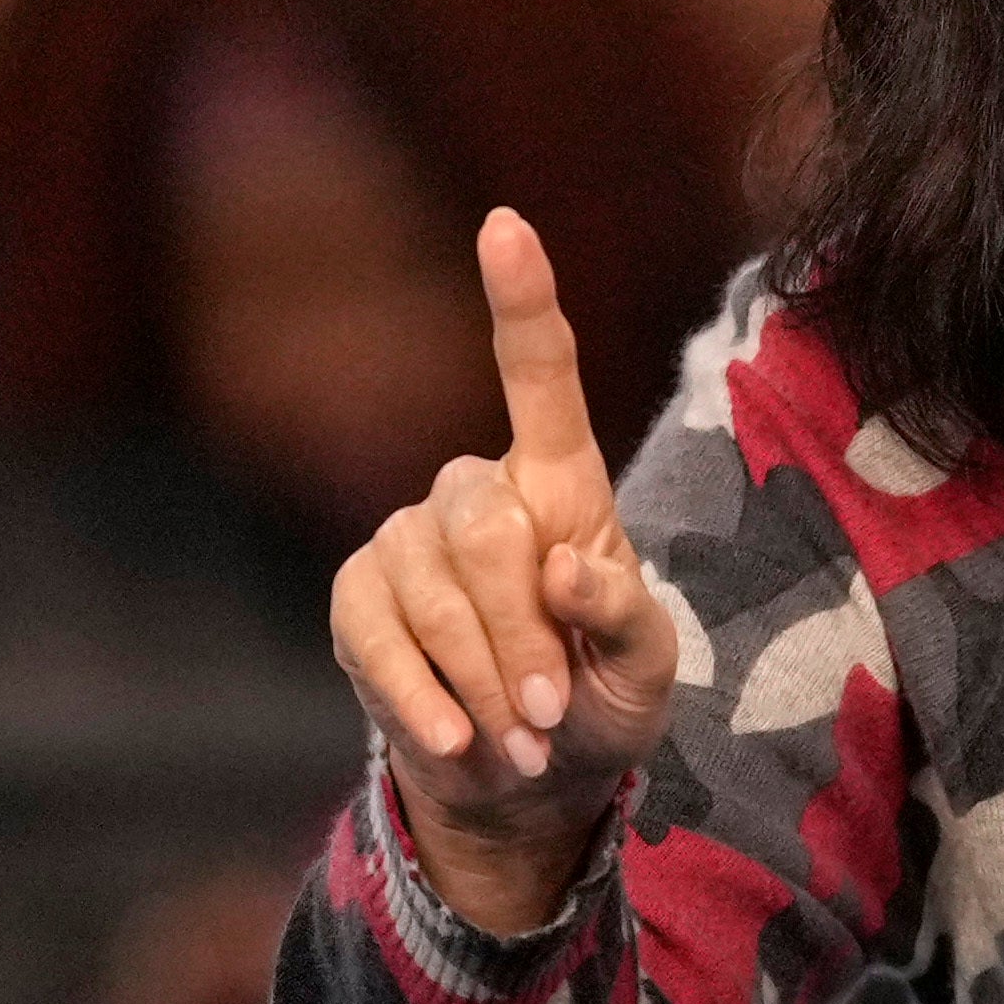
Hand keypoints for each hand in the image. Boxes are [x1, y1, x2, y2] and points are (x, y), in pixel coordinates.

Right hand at [329, 209, 677, 932]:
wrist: (525, 778)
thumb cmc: (598, 701)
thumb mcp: (645, 670)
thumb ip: (625, 618)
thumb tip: (566, 570)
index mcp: (559, 483)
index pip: (539, 377)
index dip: (521, 301)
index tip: (506, 225)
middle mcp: (475, 491)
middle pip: (484, 527)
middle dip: (521, 634)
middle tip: (552, 715)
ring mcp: (406, 539)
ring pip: (432, 589)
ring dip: (482, 678)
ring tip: (522, 739)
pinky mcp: (358, 598)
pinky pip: (377, 636)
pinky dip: (423, 699)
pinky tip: (458, 740)